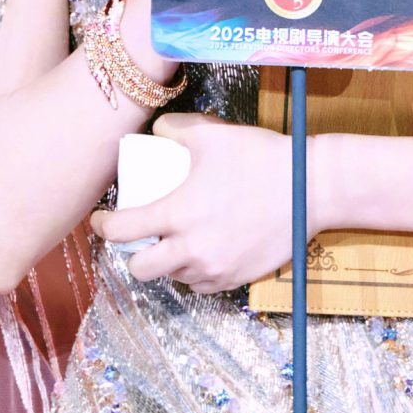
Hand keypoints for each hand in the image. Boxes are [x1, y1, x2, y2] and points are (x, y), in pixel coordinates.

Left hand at [88, 109, 295, 293]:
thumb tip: (155, 133)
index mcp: (177, 214)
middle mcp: (191, 249)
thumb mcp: (211, 133)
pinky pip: (202, 284)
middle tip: (139, 237)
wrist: (311, 188)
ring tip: (173, 242)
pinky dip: (195, 272)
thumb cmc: (260, 157)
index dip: (102, 226)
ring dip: (166, 263)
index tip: (101, 219)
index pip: (120, 231)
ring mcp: (215, 268)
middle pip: (139, 269)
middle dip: (132, 254)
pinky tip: (200, 254)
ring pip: (173, 277)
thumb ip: (174, 128)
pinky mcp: (236, 279)